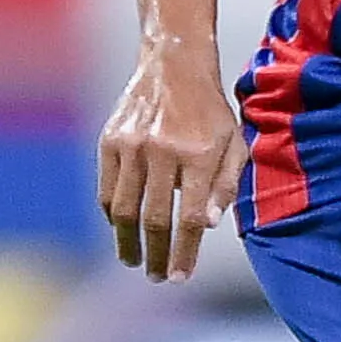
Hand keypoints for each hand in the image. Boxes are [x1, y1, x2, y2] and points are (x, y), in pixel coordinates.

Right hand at [98, 40, 243, 279]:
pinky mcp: (109, 141)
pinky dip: (112, 216)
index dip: (184, 252)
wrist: (174, 65)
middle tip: (157, 277)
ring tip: (134, 261)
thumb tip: (209, 225)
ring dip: (127, 243)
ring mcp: (132, 146)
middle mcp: (163, 151)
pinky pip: (106, 190)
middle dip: (155, 255)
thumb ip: (225, 185)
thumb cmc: (211, 112)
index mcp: (198, 154)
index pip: (189, 217)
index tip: (179, 277)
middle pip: (154, 219)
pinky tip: (121, 230)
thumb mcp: (234, 144)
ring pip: (123, 210)